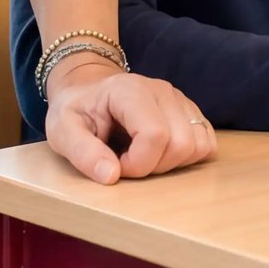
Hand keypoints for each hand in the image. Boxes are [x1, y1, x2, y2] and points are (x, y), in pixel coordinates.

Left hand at [43, 58, 215, 184]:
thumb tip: (111, 176)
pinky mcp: (189, 111)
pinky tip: (160, 154)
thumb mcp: (62, 130)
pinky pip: (206, 143)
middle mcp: (162, 90)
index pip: (155, 135)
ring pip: (197, 146)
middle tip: (127, 162)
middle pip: (181, 144)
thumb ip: (82, 152)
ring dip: (171, 164)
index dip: (138, 164)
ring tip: (143, 157)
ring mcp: (179, 99)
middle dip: (154, 167)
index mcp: (130, 90)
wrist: (88, 90)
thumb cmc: (76, 111)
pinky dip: (187, 157)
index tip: (116, 166)